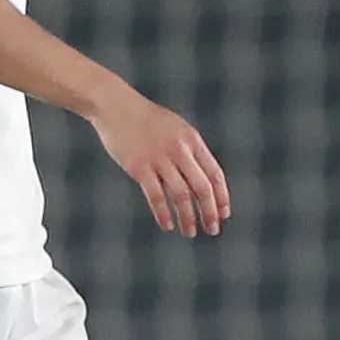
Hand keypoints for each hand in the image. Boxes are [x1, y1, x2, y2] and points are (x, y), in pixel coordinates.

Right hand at [92, 83, 231, 236]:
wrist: (116, 106)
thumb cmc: (147, 120)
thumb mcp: (177, 129)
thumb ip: (190, 151)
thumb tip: (204, 179)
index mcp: (192, 140)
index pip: (214, 174)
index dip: (221, 196)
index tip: (223, 214)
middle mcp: (179, 150)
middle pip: (202, 188)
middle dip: (210, 212)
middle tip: (212, 229)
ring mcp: (159, 158)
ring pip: (181, 195)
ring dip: (188, 218)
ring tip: (190, 232)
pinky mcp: (139, 167)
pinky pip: (155, 196)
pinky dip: (163, 213)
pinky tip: (167, 225)